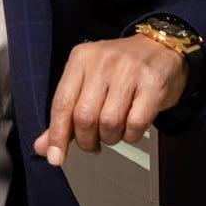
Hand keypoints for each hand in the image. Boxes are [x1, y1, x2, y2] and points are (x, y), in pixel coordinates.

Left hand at [33, 34, 187, 166]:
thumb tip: (44, 147)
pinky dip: (130, 136)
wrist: (161, 48)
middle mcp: (103, 62)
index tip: (55, 157)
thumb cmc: (121, 69)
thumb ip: (65, 115)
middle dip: (86, 140)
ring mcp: (129, 71)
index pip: (62, 103)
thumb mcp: (88, 82)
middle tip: (92, 143)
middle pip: (84, 117)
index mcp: (81, 59)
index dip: (57, 135)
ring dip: (110, 138)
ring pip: (109, 123)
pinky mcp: (152, 84)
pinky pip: (135, 124)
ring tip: (113, 132)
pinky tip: (130, 129)